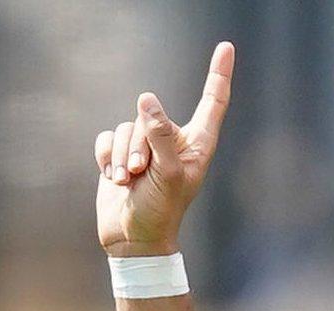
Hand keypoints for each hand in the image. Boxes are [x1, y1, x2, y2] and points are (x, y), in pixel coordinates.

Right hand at [95, 42, 234, 256]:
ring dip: (122, 157)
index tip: (226, 47)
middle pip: (151, 115)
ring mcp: (144, 148)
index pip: (212, 101)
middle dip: (140, 144)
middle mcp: (171, 141)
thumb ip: (160, 134)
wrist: (132, 240)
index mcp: (196, 143)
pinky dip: (107, 158)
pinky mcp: (119, 156)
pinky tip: (112, 178)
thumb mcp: (168, 173)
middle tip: (142, 174)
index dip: (218, 74)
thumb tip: (146, 100)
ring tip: (128, 182)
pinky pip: (107, 138)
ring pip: (126, 127)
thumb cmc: (161, 211)